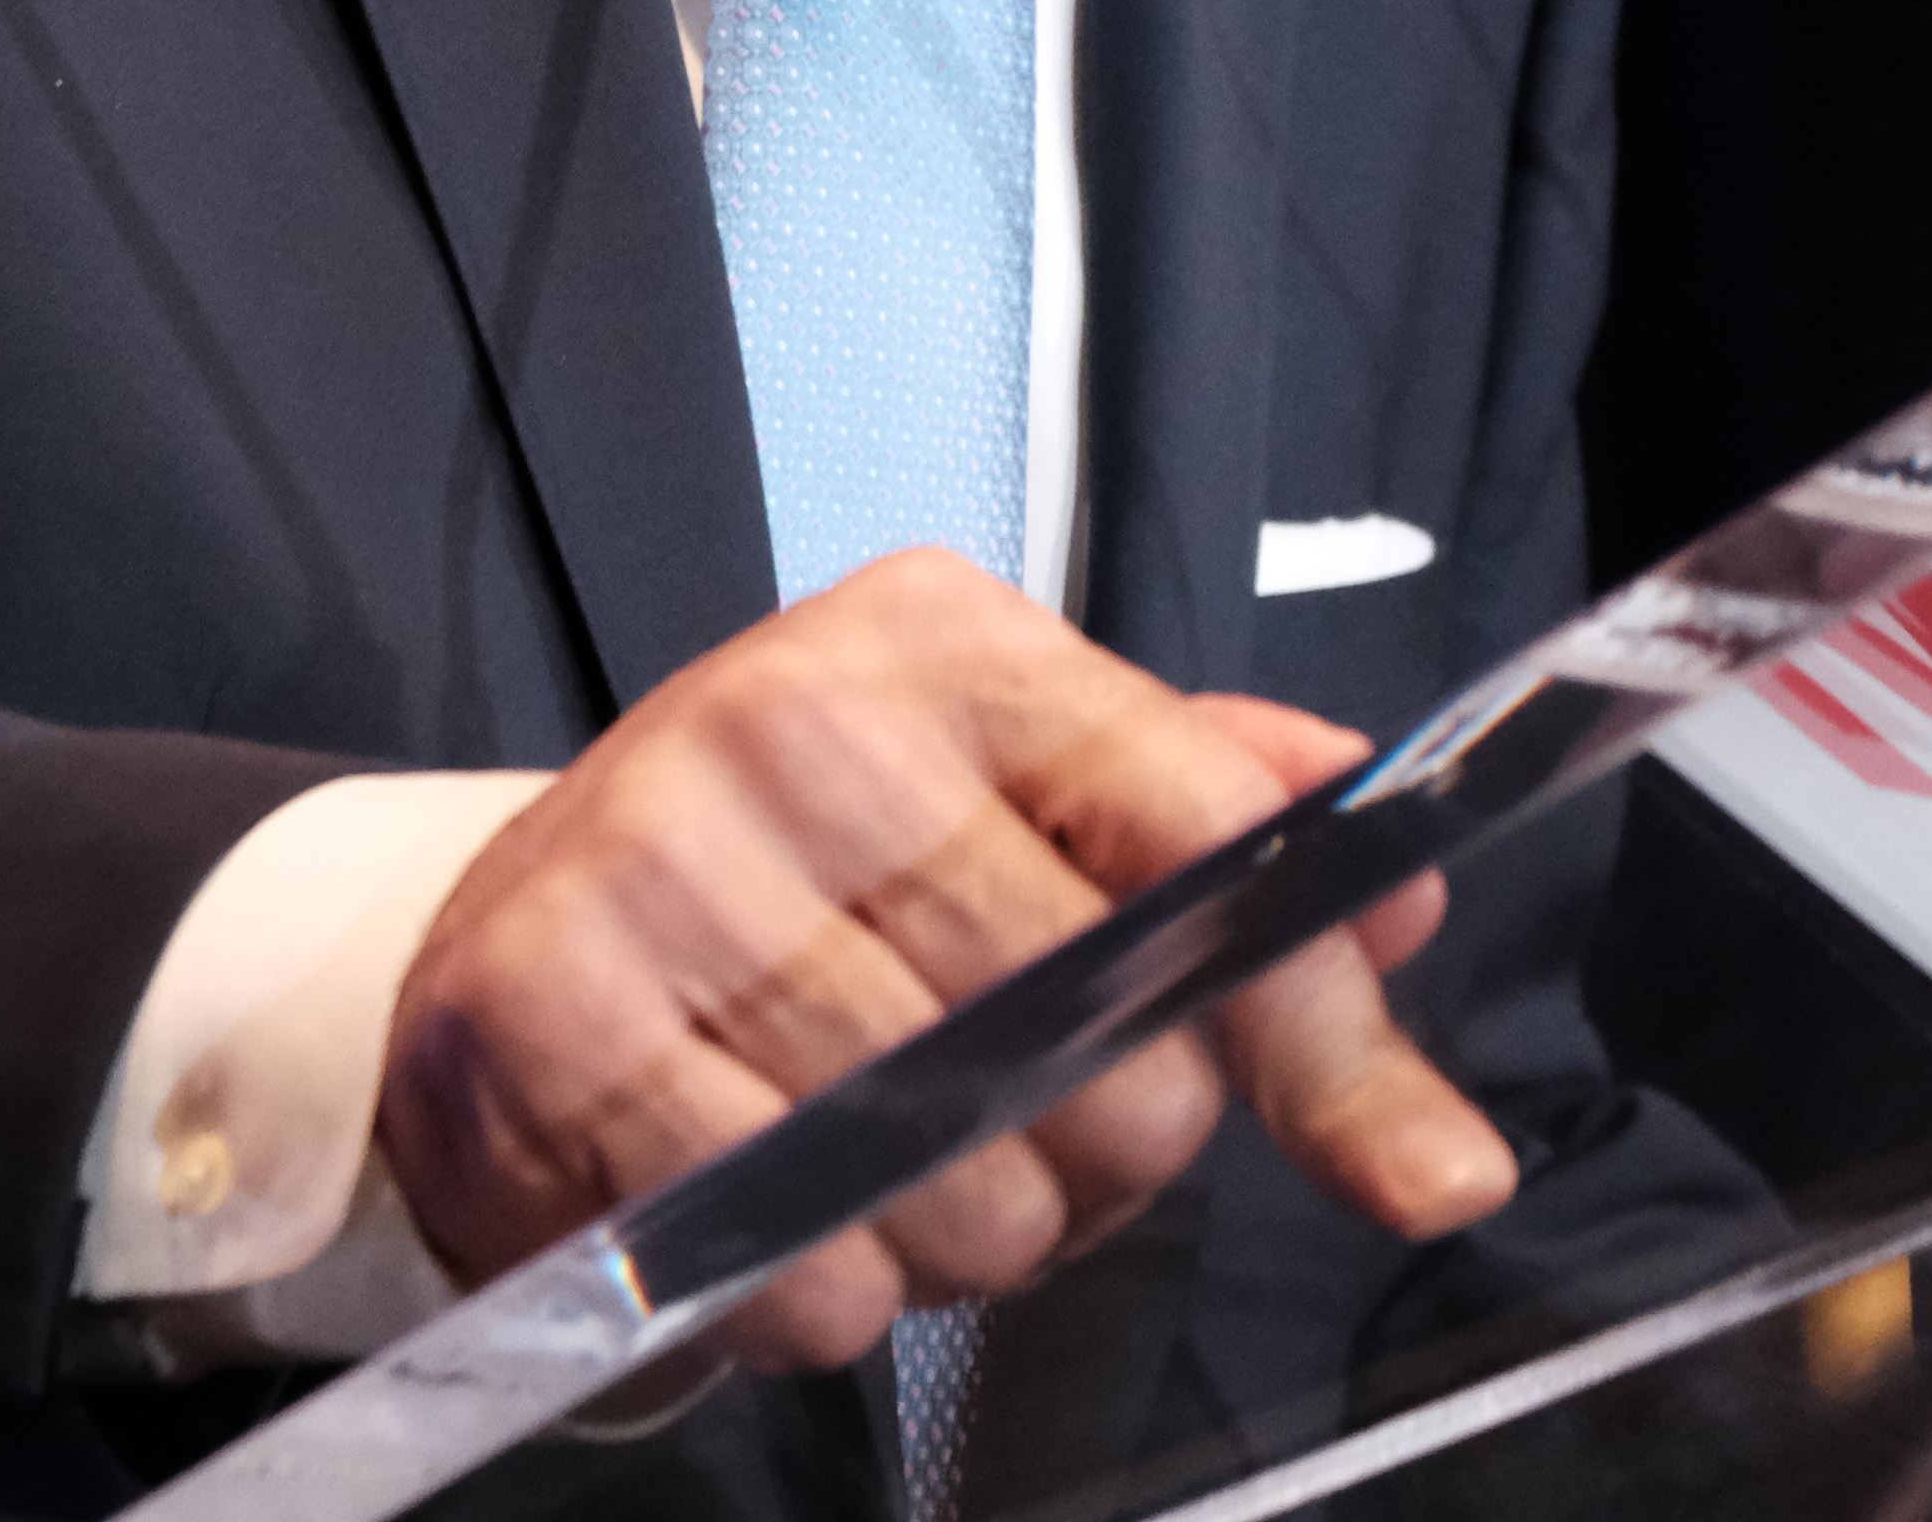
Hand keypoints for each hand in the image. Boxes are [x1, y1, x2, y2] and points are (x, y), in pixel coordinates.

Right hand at [376, 548, 1510, 1373]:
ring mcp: (651, 849)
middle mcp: (789, 711)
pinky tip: (789, 1216)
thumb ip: (1222, 860)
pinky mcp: (545, 1003)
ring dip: (961, 1231)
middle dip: (1096, 1144)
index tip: (1321, 1109)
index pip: (1191, 820)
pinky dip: (826, 1289)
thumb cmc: (811, 884)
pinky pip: (787, 1242)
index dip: (1283, 994)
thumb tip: (1407, 900)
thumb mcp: (1022, 822)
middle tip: (1026, 1133)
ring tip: (898, 1172)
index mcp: (937, 643)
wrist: (524, 929)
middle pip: (1082, 1022)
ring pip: (944, 1156)